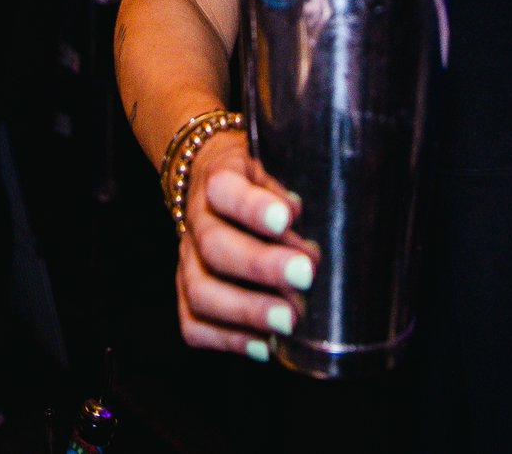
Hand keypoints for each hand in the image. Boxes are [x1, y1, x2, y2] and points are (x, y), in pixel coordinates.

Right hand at [174, 131, 316, 361]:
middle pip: (215, 245)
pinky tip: (265, 345)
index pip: (224, 189)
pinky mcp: (187, 293)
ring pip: (200, 290)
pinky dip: (228, 340)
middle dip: (260, 265)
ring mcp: (187, 259)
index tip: (287, 218)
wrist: (219, 185)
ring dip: (246, 310)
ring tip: (290, 321)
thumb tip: (324, 230)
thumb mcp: (279, 166)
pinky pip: (193, 324)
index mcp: (219, 179)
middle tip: (305, 276)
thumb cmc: (263, 182)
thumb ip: (298, 190)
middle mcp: (197, 220)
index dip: (252, 207)